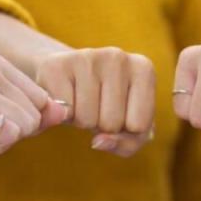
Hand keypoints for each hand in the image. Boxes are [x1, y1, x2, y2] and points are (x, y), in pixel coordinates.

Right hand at [35, 47, 154, 156]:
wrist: (63, 75)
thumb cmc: (104, 103)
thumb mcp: (128, 126)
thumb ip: (128, 143)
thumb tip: (98, 142)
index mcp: (143, 69)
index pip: (139, 126)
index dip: (124, 129)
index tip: (117, 111)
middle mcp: (118, 57)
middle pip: (112, 123)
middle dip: (100, 125)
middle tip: (94, 106)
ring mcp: (86, 58)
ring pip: (86, 121)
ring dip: (80, 121)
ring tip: (79, 101)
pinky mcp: (57, 65)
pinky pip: (63, 114)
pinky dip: (61, 115)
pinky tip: (63, 97)